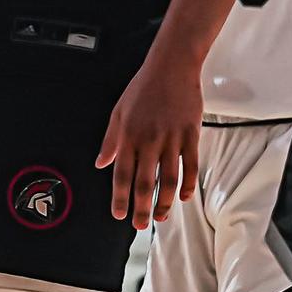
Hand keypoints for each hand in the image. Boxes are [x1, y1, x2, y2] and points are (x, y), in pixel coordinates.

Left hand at [97, 51, 201, 229]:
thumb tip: (100, 163)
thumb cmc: (143, 88)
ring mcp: (171, 139)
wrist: (171, 67)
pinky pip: (190, 166)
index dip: (120, 198)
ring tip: (161, 217)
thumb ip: (110, 140)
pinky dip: (188, 185)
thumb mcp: (118, 112)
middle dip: (141, 209)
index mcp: (128, 136)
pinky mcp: (190, 135)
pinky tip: (184, 197)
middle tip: (140, 225)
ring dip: (165, 203)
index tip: (119, 214)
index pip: (121, 175)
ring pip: (168, 179)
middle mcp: (148, 140)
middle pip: (144, 183)